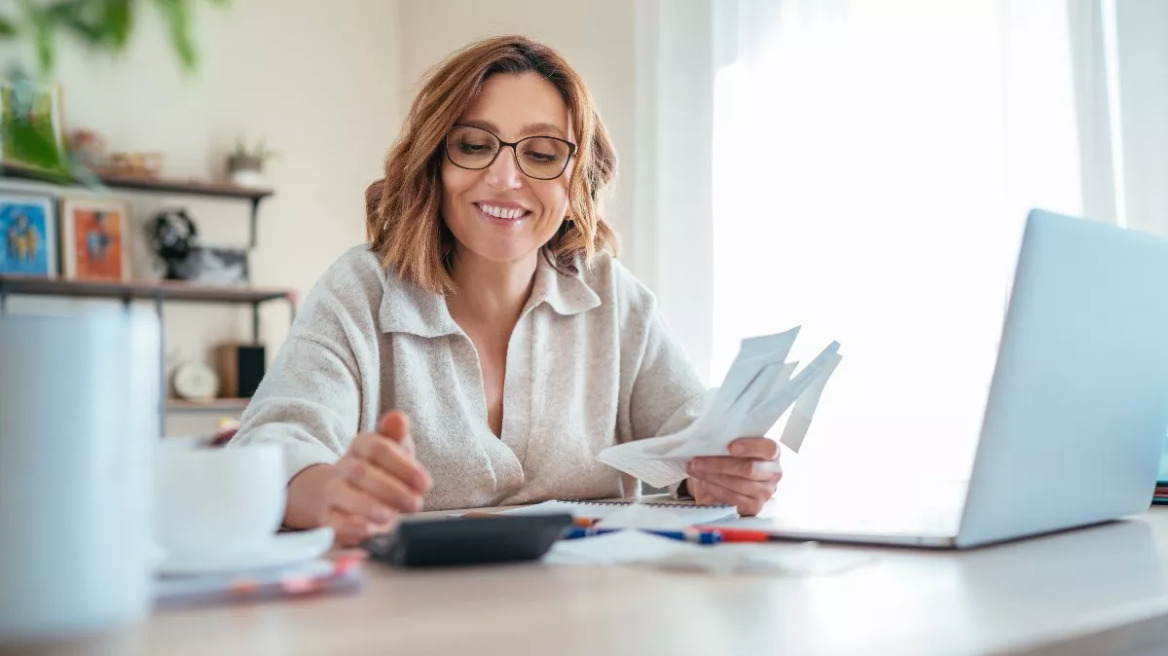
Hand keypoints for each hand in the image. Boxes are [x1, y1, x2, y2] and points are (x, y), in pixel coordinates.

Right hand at [321, 411, 431, 545]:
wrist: (339, 492)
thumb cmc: (377, 470)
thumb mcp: (392, 450)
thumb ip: (397, 436)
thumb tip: (397, 418)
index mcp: (362, 445)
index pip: (378, 448)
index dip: (403, 465)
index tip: (425, 483)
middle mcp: (345, 466)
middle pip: (361, 472)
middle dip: (390, 489)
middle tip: (415, 503)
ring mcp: (332, 491)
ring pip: (343, 494)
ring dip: (367, 506)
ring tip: (389, 516)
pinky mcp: (326, 517)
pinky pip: (331, 522)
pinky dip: (348, 528)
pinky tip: (367, 531)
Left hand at [685, 436, 781, 515]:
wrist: (730, 480)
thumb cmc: (732, 458)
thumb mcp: (733, 445)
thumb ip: (729, 440)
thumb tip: (707, 437)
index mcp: (773, 452)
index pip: (769, 448)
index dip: (750, 447)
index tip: (730, 447)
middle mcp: (773, 473)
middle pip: (749, 469)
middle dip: (719, 464)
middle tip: (697, 460)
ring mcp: (766, 492)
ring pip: (738, 484)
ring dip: (712, 476)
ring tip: (695, 469)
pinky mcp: (754, 507)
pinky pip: (733, 498)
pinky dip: (714, 489)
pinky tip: (703, 482)